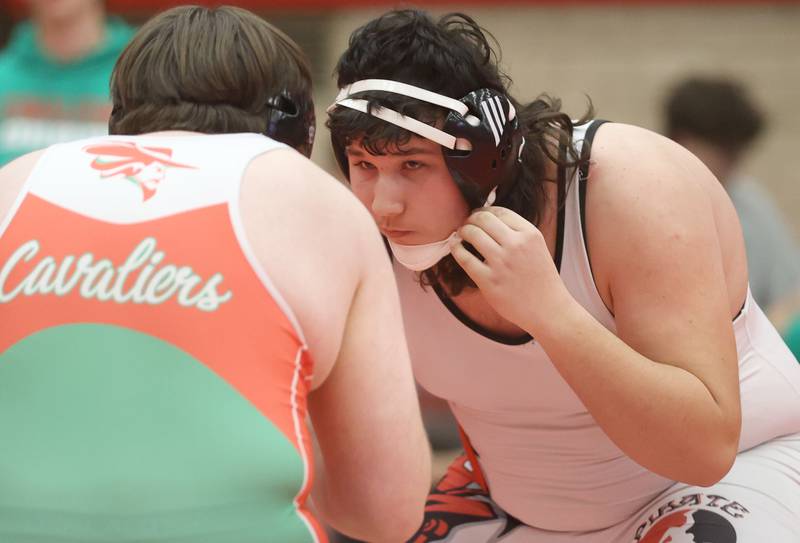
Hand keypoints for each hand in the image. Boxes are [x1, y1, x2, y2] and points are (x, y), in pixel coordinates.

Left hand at [450, 207, 569, 330]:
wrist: (548, 309)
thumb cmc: (541, 279)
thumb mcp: (537, 248)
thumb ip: (518, 234)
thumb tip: (489, 220)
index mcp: (529, 234)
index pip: (500, 212)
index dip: (484, 210)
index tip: (478, 215)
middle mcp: (515, 245)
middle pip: (483, 219)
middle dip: (471, 219)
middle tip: (467, 224)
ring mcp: (501, 263)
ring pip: (472, 234)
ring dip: (463, 231)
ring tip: (461, 235)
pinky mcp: (489, 281)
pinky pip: (465, 258)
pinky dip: (456, 249)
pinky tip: (456, 248)